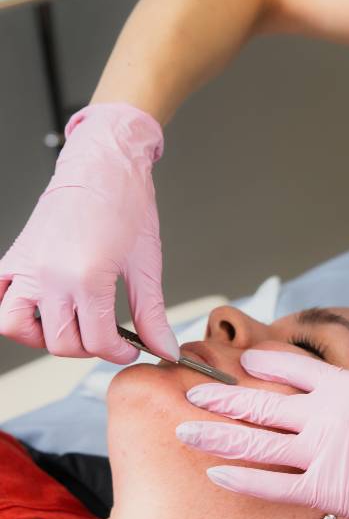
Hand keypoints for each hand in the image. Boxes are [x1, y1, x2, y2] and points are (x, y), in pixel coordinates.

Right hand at [0, 103, 178, 363]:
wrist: (104, 166)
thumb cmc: (126, 205)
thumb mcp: (146, 265)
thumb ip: (153, 313)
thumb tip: (164, 349)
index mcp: (87, 278)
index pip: (98, 341)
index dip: (119, 352)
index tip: (130, 347)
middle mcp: (51, 276)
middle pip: (61, 342)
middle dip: (89, 348)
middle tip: (107, 335)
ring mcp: (28, 267)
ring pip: (17, 327)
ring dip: (44, 337)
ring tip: (71, 326)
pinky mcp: (15, 256)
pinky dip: (11, 311)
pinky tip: (39, 309)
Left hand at [175, 311, 348, 518]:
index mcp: (346, 385)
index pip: (291, 367)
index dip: (259, 365)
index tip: (236, 364)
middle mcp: (330, 414)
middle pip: (262, 402)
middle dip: (221, 397)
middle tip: (189, 392)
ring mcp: (326, 451)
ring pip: (258, 442)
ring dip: (217, 435)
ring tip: (184, 431)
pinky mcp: (327, 489)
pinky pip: (274, 484)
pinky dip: (243, 479)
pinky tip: (216, 473)